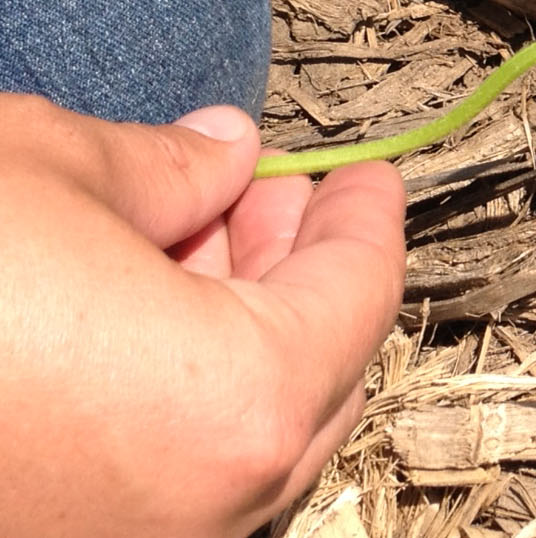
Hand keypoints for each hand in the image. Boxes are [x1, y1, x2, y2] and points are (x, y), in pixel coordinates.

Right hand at [0, 95, 404, 537]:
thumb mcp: (48, 173)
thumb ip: (170, 166)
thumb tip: (223, 155)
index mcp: (237, 407)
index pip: (357, 296)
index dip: (365, 220)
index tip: (365, 178)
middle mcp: (205, 505)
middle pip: (313, 371)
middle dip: (301, 269)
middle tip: (277, 195)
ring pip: (239, 428)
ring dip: (237, 326)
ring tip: (194, 236)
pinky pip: (166, 465)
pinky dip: (176, 388)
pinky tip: (131, 308)